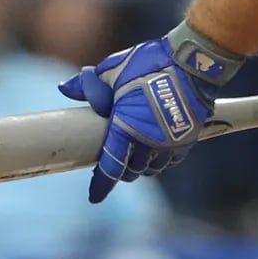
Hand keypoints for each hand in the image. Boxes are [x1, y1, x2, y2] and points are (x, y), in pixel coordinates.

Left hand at [59, 34, 225, 203]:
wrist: (193, 61)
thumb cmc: (150, 64)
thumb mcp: (113, 69)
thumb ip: (89, 84)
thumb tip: (64, 89)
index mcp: (126, 128)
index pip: (110, 167)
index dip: (101, 186)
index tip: (94, 197)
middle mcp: (149, 142)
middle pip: (131, 172)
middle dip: (121, 170)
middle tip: (114, 159)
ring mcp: (170, 144)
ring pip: (151, 169)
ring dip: (141, 166)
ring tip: (135, 153)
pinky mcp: (187, 140)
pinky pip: (169, 161)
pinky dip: (160, 160)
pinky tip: (155, 150)